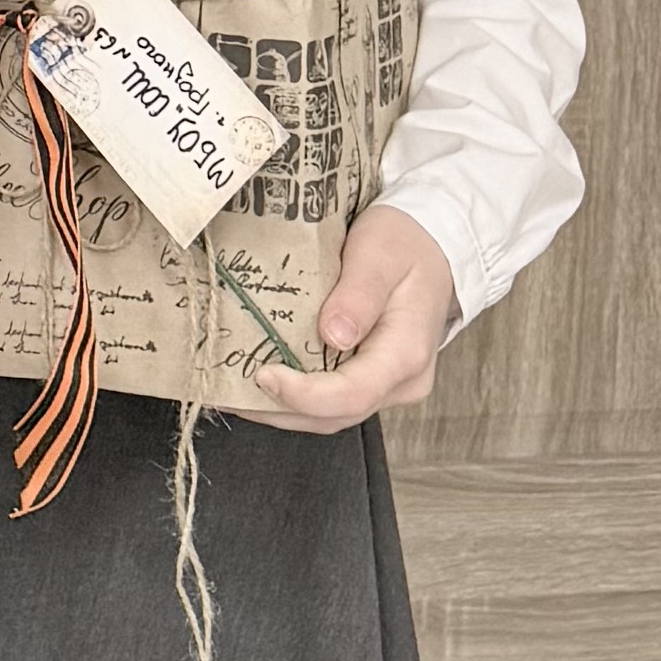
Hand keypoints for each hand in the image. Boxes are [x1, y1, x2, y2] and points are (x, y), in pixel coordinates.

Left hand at [238, 199, 454, 429]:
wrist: (432, 248)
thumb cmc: (405, 244)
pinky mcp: (373, 380)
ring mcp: (388, 385)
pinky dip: (294, 398)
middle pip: (336, 414)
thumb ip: (358, 294)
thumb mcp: (380, 254)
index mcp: (407, 353)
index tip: (263, 375)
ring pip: (331, 415)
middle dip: (280, 408)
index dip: (304, 395)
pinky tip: (259, 383)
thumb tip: (333, 335)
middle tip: (228, 390)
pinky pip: (331, 400)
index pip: (352, 393)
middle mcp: (402, 381)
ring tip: (231, 391)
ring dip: (281, 409)